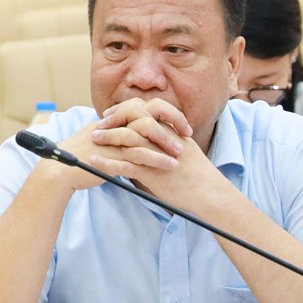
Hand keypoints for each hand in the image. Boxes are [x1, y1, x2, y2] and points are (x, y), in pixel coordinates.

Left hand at [93, 98, 225, 208]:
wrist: (210, 193)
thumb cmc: (196, 174)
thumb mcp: (182, 148)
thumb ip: (166, 138)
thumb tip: (149, 134)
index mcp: (169, 130)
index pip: (143, 109)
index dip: (124, 109)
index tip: (110, 115)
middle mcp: (162, 138)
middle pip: (132, 119)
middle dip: (112, 121)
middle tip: (98, 127)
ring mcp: (157, 155)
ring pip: (127, 139)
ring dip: (107, 138)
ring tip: (92, 140)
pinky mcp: (152, 173)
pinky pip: (124, 166)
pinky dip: (107, 163)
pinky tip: (93, 162)